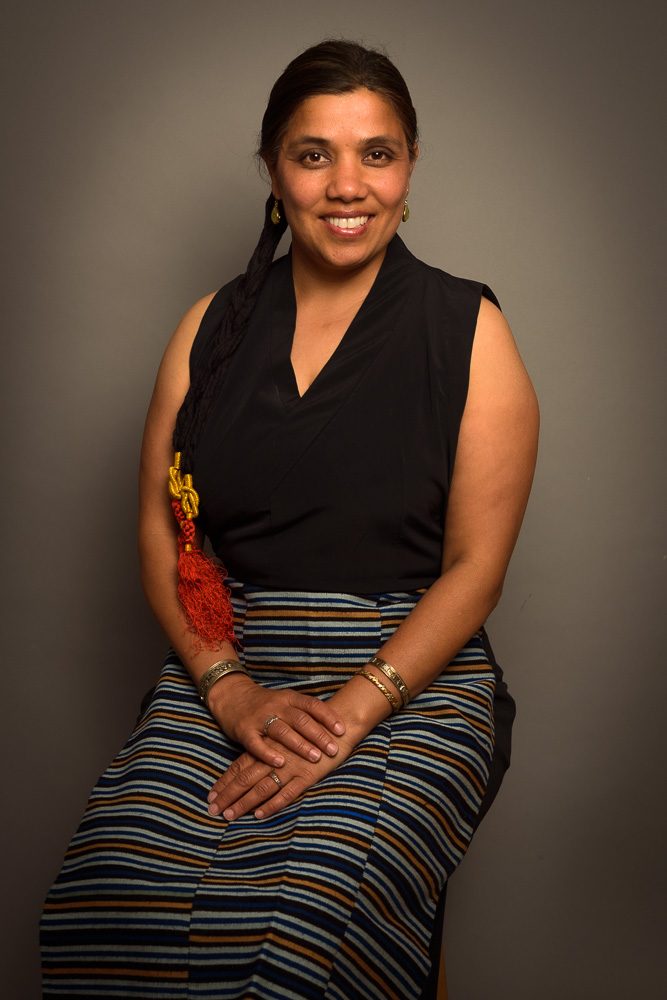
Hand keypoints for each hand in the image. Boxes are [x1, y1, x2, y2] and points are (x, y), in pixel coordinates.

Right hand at [207, 672, 345, 769]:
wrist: (231, 695)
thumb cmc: (264, 703)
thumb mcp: (285, 701)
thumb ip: (304, 713)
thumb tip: (333, 727)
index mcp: (289, 698)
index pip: (312, 705)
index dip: (328, 717)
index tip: (342, 730)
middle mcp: (276, 706)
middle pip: (301, 720)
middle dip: (319, 735)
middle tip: (334, 749)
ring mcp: (259, 718)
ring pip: (282, 731)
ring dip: (300, 745)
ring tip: (315, 757)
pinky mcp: (244, 730)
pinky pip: (257, 743)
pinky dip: (268, 753)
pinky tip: (280, 763)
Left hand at [207, 731, 357, 820]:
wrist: (341, 721)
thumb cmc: (314, 728)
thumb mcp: (288, 735)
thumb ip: (272, 749)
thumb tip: (254, 766)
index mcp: (268, 745)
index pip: (240, 766)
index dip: (225, 782)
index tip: (211, 796)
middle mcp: (275, 756)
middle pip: (245, 777)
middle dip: (228, 795)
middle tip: (212, 810)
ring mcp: (290, 766)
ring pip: (261, 787)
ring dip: (243, 803)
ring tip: (229, 816)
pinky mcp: (306, 775)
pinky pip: (286, 793)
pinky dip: (271, 805)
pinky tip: (259, 815)